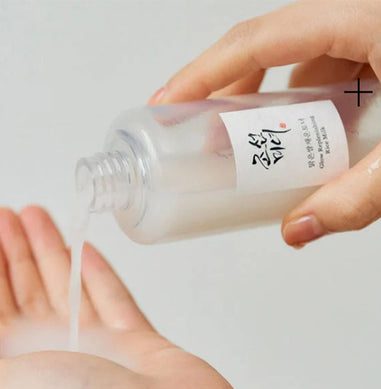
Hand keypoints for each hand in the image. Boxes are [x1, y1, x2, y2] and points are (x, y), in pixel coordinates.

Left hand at [0, 206, 349, 388]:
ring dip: (50, 253)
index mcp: (16, 388)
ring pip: (68, 293)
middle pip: (28, 300)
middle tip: (6, 216)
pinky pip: (111, 301)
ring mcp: (100, 360)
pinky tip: (84, 250)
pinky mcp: (138, 350)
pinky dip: (96, 275)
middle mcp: (56, 373)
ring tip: (37, 216)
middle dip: (15, 255)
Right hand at [148, 0, 380, 247]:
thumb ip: (357, 195)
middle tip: (203, 140)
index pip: (255, 41)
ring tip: (249, 149)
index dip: (202, 73)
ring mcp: (369, 30)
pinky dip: (305, 105)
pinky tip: (308, 142)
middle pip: (267, 51)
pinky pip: (327, 69)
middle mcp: (357, 16)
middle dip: (228, 97)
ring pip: (298, 63)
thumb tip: (297, 229)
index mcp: (361, 16)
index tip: (166, 104)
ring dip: (268, 106)